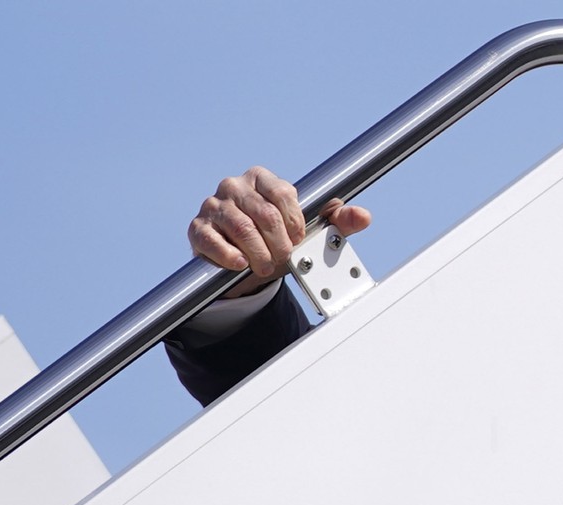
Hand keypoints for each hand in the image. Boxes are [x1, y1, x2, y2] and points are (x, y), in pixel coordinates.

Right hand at [189, 166, 370, 297]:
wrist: (238, 261)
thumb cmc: (273, 239)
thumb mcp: (306, 231)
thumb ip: (336, 222)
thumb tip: (363, 217)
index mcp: (262, 179)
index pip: (284, 195)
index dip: (295, 223)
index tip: (298, 240)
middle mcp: (235, 186)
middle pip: (265, 214)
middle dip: (279, 244)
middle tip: (283, 259)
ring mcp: (213, 205)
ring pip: (242, 229)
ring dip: (259, 255)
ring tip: (264, 267)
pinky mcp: (198, 228)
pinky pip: (214, 242)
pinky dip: (230, 257)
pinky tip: (240, 265)